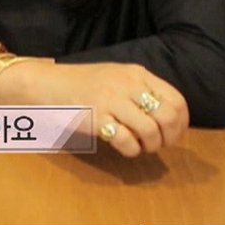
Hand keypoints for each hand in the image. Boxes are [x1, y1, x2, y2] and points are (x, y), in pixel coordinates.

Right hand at [0, 60, 188, 157]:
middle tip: (158, 144)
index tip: (172, 134)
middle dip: (169, 138)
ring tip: (140, 146)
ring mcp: (111, 100)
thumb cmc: (79, 84)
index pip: (176, 100)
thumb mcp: (115, 77)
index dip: (181, 123)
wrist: (44, 85)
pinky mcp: (96, 118)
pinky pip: (127, 142)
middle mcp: (127, 84)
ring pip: (151, 131)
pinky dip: (131, 151)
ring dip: (150, 146)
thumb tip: (168, 117)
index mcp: (136, 73)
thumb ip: (140, 90)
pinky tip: (124, 148)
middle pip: (168, 116)